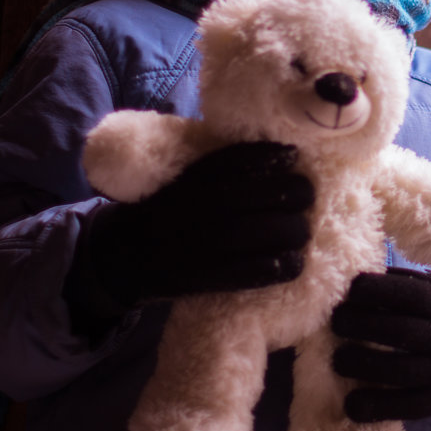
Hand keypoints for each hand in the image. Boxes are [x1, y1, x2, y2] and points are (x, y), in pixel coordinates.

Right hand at [66, 141, 313, 328]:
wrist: (124, 258)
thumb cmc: (165, 210)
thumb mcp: (181, 179)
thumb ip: (218, 167)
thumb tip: (274, 150)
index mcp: (184, 181)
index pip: (228, 163)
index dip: (265, 157)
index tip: (291, 155)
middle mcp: (189, 210)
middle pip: (247, 197)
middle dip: (288, 192)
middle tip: (307, 192)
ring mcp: (195, 246)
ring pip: (253, 234)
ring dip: (290, 230)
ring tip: (302, 228)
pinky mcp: (203, 279)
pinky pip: (249, 273)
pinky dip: (279, 267)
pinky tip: (294, 260)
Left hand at [331, 268, 430, 422]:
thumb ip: (409, 283)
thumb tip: (359, 272)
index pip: (409, 294)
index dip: (375, 290)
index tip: (348, 288)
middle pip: (400, 331)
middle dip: (360, 325)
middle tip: (334, 322)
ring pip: (399, 371)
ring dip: (361, 365)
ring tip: (337, 359)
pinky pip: (405, 408)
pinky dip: (375, 407)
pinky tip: (350, 404)